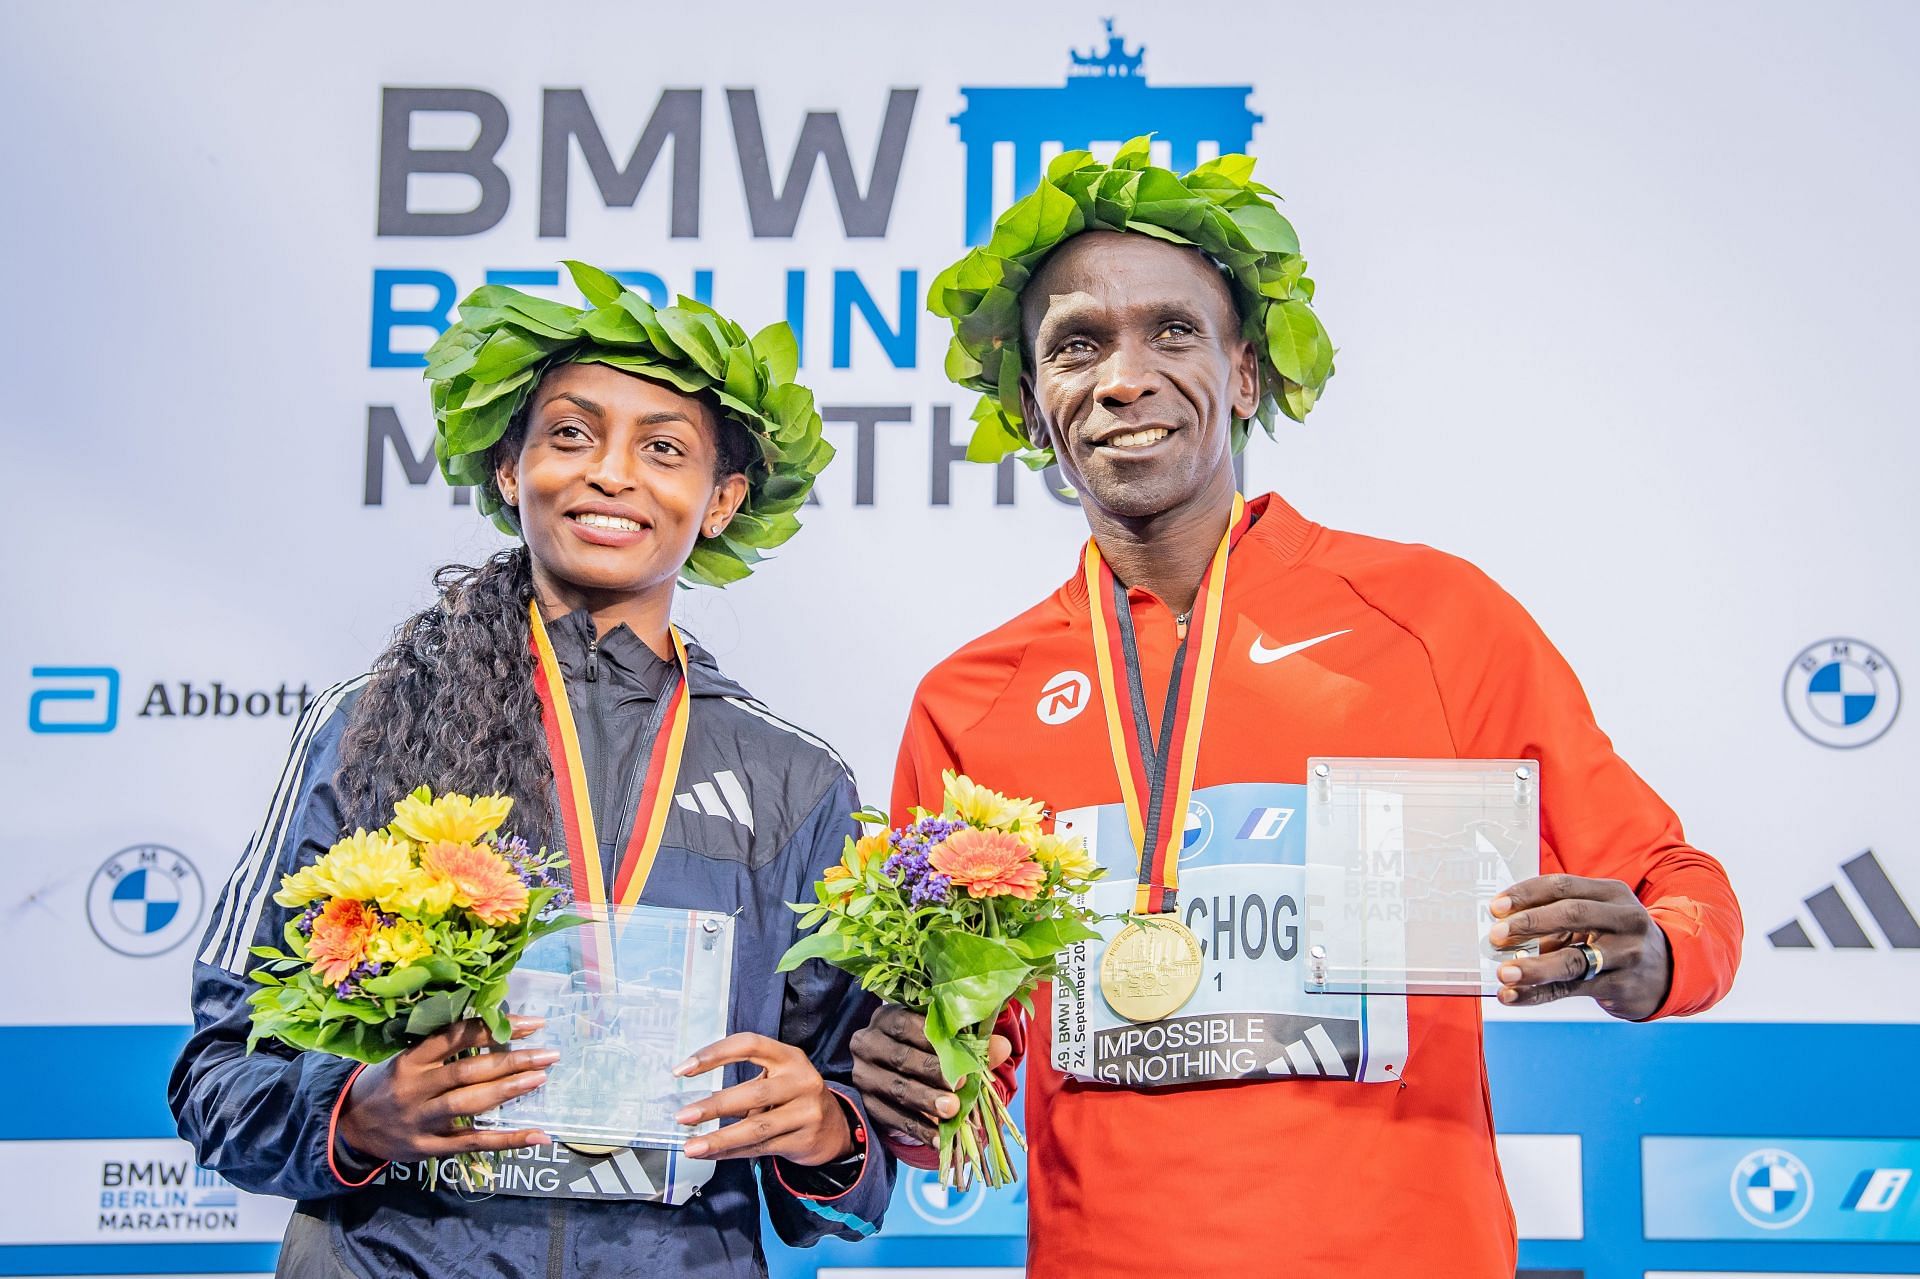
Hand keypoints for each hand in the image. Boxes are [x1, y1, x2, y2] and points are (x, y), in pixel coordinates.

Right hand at [336, 1016, 554, 1161]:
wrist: (349, 1127)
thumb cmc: (388, 1083)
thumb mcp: (406, 1058)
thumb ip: (442, 1047)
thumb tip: (497, 1028)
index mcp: (411, 1059)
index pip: (458, 1036)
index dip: (496, 1028)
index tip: (533, 1024)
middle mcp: (415, 1088)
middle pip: (468, 1071)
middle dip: (512, 1061)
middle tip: (549, 1054)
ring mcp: (421, 1120)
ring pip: (469, 1104)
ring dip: (508, 1091)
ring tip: (540, 1078)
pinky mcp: (427, 1148)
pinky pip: (472, 1143)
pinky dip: (506, 1140)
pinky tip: (536, 1135)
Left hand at [671, 1033, 851, 1165]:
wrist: (834, 1128)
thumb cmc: (792, 1097)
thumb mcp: (778, 1078)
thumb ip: (745, 1082)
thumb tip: (695, 1101)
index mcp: (789, 1057)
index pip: (749, 1045)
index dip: (715, 1054)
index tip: (683, 1069)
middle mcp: (801, 1080)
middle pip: (754, 1093)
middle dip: (715, 1106)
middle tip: (683, 1116)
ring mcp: (806, 1111)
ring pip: (756, 1127)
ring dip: (719, 1139)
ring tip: (691, 1147)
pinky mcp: (804, 1139)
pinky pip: (761, 1148)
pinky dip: (731, 1153)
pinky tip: (711, 1154)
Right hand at [849, 1004, 1012, 1145]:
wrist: (891, 1070)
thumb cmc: (922, 1046)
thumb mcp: (941, 1037)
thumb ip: (970, 1042)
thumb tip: (1002, 1047)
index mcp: (886, 1018)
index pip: (905, 1025)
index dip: (933, 1041)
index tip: (959, 1056)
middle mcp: (867, 1044)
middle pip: (901, 1059)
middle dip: (933, 1073)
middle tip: (961, 1087)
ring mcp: (864, 1076)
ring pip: (897, 1090)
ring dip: (926, 1102)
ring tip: (951, 1112)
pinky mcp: (867, 1105)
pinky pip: (893, 1119)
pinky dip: (919, 1130)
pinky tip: (940, 1139)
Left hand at [1489, 874, 1673, 1019]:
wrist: (1667, 972)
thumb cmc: (1615, 937)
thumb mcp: (1598, 916)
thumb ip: (1557, 917)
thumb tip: (1502, 929)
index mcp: (1612, 893)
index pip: (1563, 886)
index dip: (1527, 894)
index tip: (1496, 906)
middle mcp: (1624, 920)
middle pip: (1572, 915)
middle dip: (1530, 924)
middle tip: (1496, 935)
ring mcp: (1626, 954)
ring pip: (1574, 960)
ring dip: (1534, 968)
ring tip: (1504, 973)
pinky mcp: (1622, 986)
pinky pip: (1572, 989)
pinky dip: (1538, 993)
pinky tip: (1513, 996)